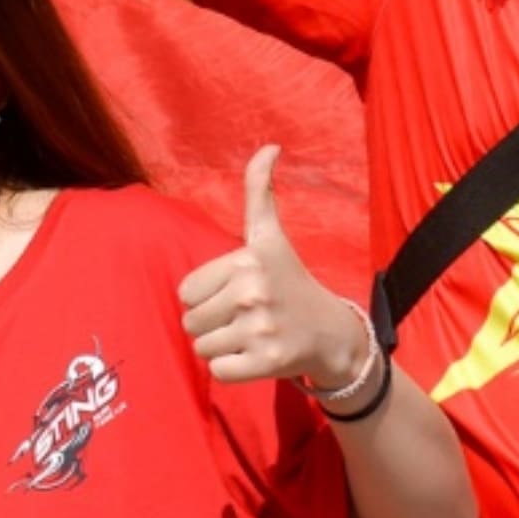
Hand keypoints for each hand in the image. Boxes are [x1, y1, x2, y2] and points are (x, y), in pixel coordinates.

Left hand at [177, 147, 375, 388]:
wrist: (333, 333)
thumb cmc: (291, 282)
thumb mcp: (272, 236)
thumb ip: (260, 192)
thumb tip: (269, 146)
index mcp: (248, 259)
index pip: (185, 292)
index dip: (206, 296)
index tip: (236, 293)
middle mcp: (253, 291)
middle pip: (190, 322)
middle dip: (211, 324)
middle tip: (244, 319)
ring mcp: (261, 329)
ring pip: (202, 348)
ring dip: (220, 347)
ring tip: (249, 336)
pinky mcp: (266, 363)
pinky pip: (218, 372)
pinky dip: (231, 369)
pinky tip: (254, 357)